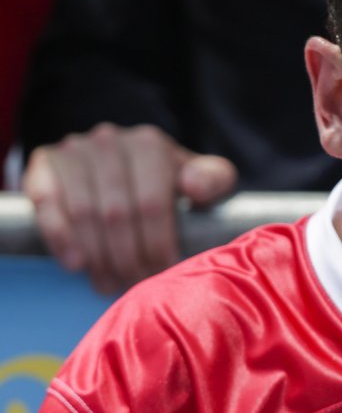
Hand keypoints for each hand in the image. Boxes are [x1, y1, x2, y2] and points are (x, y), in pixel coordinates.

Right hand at [23, 123, 236, 292]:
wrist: (125, 168)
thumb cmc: (171, 182)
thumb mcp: (203, 179)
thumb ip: (214, 180)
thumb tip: (195, 187)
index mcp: (150, 144)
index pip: (152, 203)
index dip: (157, 243)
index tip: (162, 271)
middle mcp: (110, 140)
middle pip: (117, 212)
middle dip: (127, 257)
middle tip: (134, 284)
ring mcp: (73, 150)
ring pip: (83, 212)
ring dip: (97, 256)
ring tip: (109, 284)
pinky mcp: (44, 164)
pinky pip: (46, 202)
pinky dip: (60, 237)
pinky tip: (76, 264)